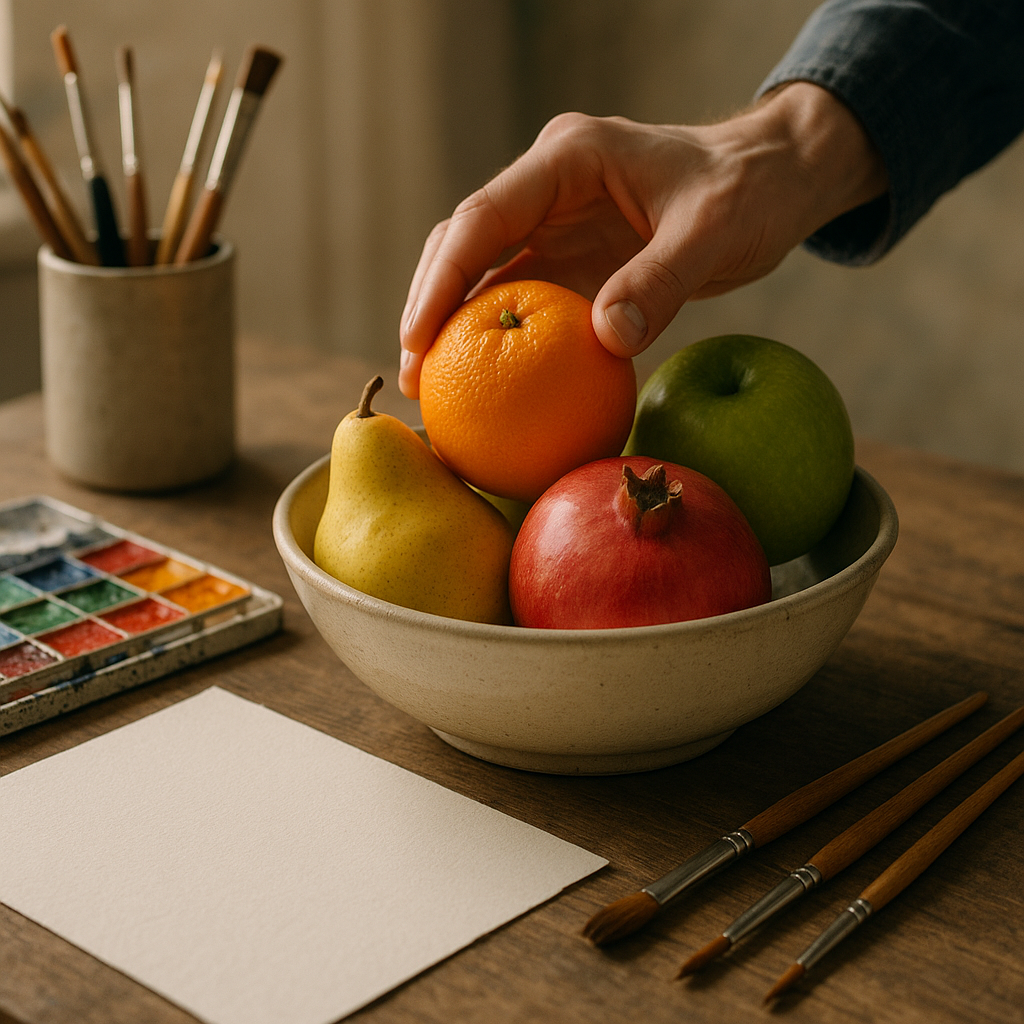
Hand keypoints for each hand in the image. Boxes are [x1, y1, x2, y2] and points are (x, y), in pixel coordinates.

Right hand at [399, 82, 886, 398]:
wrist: (773, 182)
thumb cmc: (748, 190)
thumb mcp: (712, 231)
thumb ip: (659, 282)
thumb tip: (604, 342)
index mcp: (568, 159)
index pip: (484, 217)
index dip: (443, 278)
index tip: (419, 338)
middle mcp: (548, 188)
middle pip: (464, 244)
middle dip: (429, 307)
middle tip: (415, 378)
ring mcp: (556, 224)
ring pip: (482, 273)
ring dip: (454, 328)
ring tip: (430, 389)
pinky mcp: (572, 259)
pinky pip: (522, 300)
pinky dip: (498, 339)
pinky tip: (487, 384)